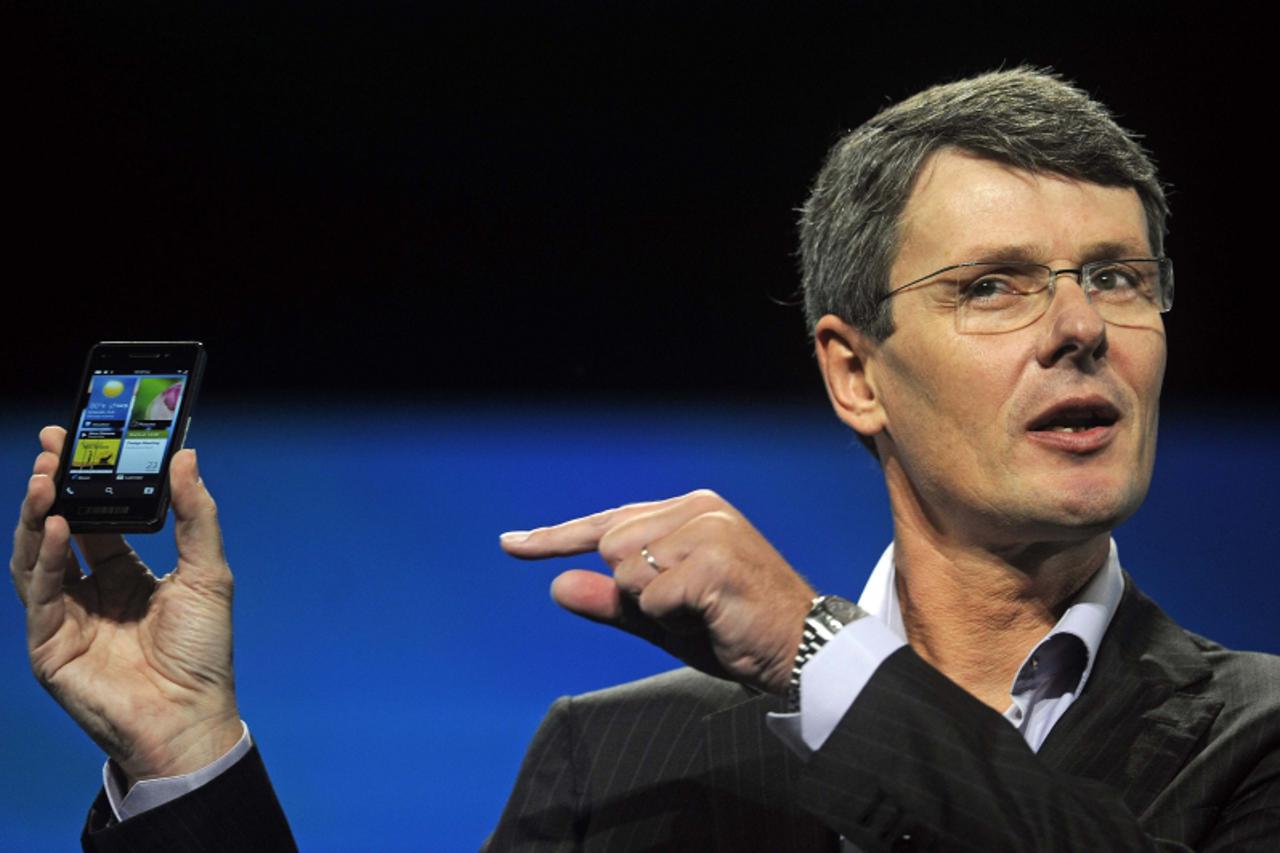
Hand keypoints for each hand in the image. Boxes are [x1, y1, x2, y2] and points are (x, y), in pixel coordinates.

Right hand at [10, 427, 240, 786]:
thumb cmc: (202, 652)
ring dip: (40, 515)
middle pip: (60, 528)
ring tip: (48, 478)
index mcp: (126, 573)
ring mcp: (67, 616)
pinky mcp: (50, 643)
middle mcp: (91, 590)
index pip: (96, 516)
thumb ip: (196, 516)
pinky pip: (42, 591)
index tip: (76, 440)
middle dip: (53, 486)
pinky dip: (48, 556)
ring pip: (38, 555)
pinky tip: (57, 525)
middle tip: (52, 447)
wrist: (190, 718)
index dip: (85, 480)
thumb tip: (187, 457)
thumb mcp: (209, 573)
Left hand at [501, 490, 814, 694]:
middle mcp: (698, 508)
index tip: (511, 545)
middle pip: (609, 547)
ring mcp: (707, 529)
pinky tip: (712, 616)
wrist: (799, 650)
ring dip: (655, 607)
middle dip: (635, 591)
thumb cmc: (733, 630)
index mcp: (688, 509)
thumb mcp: (661, 618)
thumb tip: (556, 587)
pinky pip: (650, 599)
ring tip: (704, 611)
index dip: (555, 538)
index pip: (606, 522)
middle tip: (689, 607)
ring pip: (626, 572)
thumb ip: (612, 602)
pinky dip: (671, 619)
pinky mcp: (711, 561)